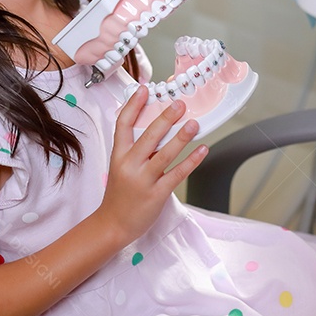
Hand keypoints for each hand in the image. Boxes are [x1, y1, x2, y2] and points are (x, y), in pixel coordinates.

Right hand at [96, 86, 208, 245]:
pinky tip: (202, 150)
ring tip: (194, 124)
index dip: (133, 105)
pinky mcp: (157, 194)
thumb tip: (155, 128)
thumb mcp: (120, 167)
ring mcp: (143, 180)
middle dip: (165, 118)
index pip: (123, 124)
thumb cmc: (119, 195)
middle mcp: (130, 165)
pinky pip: (176, 174)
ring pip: (164, 154)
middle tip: (179, 104)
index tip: (144, 90)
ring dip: (181, 137)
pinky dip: (191, 161)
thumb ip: (134, 149)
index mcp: (119, 155)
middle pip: (148, 135)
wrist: (113, 225)